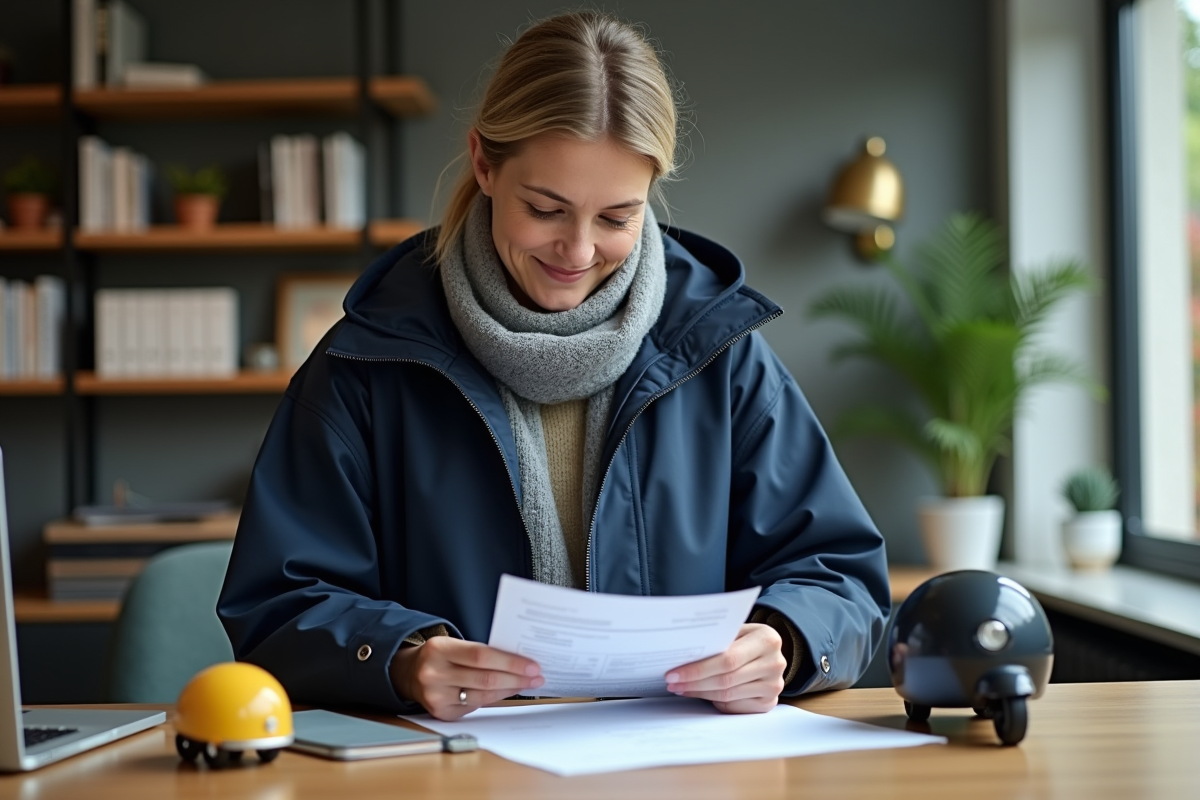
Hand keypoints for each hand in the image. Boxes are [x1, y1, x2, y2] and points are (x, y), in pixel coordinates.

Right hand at [389, 637, 543, 720]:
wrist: (409, 673)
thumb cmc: (440, 655)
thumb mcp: (453, 644)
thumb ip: (480, 651)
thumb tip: (518, 661)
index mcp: (439, 649)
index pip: (482, 656)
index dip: (510, 662)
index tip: (532, 665)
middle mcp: (434, 673)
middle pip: (485, 678)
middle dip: (516, 678)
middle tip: (536, 676)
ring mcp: (436, 696)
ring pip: (483, 695)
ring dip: (510, 690)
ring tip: (527, 684)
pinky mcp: (441, 712)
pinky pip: (476, 706)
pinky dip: (495, 699)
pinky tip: (507, 692)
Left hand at [664, 623, 786, 713]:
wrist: (769, 652)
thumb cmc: (746, 639)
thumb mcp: (738, 631)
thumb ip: (719, 640)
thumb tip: (682, 653)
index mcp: (767, 640)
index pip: (728, 659)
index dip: (698, 669)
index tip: (674, 673)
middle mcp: (775, 663)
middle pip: (726, 679)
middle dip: (694, 683)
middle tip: (673, 683)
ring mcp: (774, 686)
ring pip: (727, 695)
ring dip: (700, 693)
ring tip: (681, 688)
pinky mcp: (768, 703)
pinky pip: (734, 705)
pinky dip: (713, 701)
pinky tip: (700, 693)